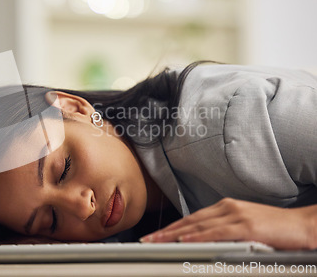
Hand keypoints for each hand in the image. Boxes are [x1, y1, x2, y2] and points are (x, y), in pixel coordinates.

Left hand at [139, 198, 316, 249]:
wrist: (303, 225)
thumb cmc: (276, 228)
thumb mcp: (244, 226)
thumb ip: (224, 231)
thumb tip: (203, 241)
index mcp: (226, 207)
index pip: (192, 218)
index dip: (172, 227)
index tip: (156, 235)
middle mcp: (227, 208)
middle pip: (189, 220)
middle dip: (166, 231)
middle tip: (148, 239)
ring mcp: (236, 215)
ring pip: (197, 225)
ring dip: (174, 234)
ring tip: (157, 241)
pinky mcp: (246, 226)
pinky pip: (216, 232)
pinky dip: (198, 236)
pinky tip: (183, 240)